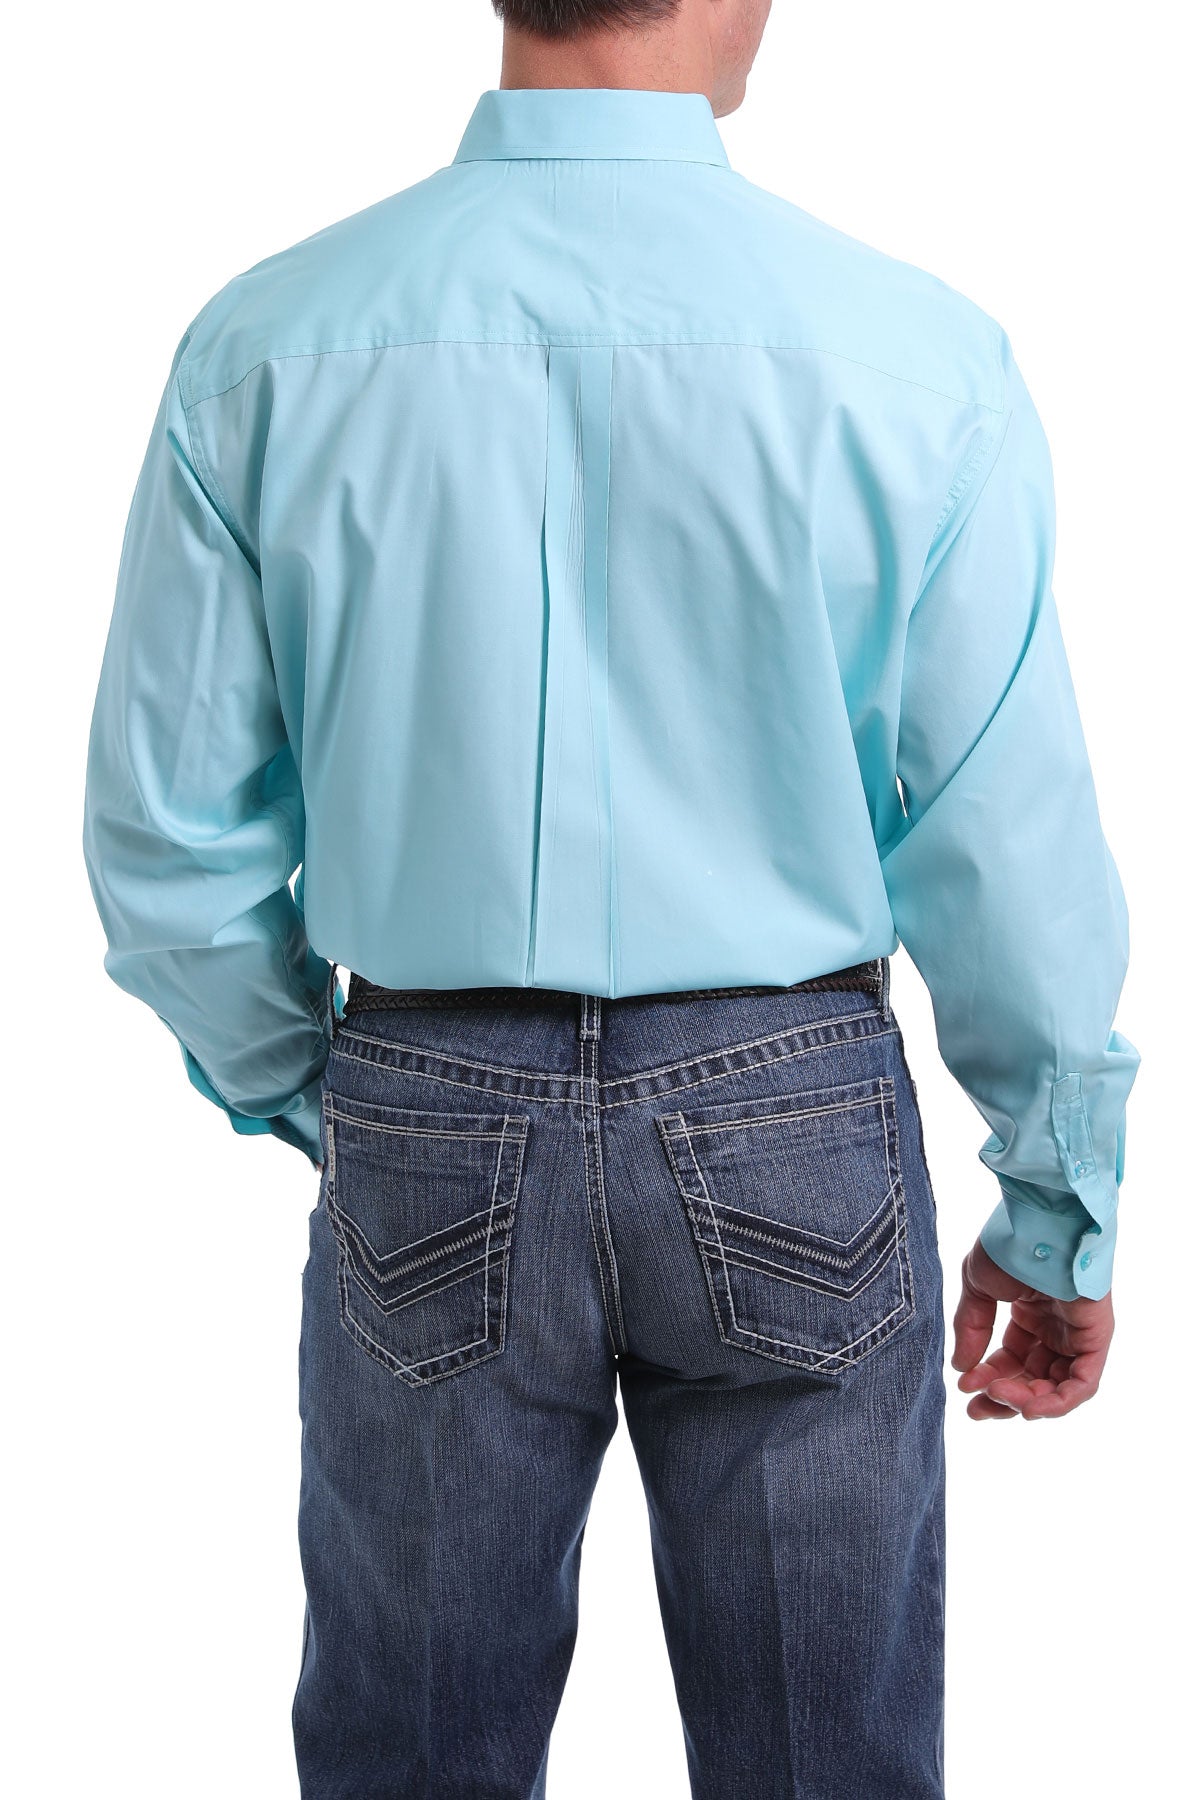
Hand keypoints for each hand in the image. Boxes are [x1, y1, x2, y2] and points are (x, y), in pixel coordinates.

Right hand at [951, 1237, 1113, 1419]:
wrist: (1038, 1223)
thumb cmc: (1010, 1245)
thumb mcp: (978, 1287)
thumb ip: (972, 1327)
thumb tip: (961, 1368)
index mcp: (1031, 1315)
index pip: (1011, 1359)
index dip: (987, 1377)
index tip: (963, 1387)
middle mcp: (1056, 1329)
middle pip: (1033, 1379)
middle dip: (1004, 1397)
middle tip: (976, 1410)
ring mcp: (1078, 1334)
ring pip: (1057, 1387)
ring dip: (1026, 1401)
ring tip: (997, 1398)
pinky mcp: (1097, 1338)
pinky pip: (1083, 1384)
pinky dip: (1057, 1402)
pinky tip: (1027, 1407)